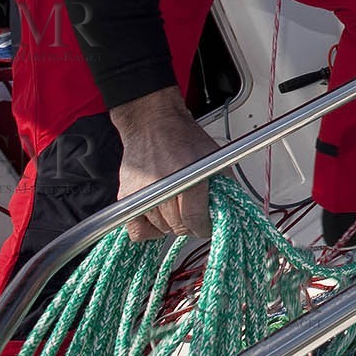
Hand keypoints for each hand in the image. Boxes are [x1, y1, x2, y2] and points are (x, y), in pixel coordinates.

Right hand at [108, 87, 218, 239]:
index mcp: (187, 180)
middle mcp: (162, 190)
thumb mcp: (215, 156)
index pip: (196, 221)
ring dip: (172, 224)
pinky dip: (149, 230)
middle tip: (195, 213)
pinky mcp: (126, 198)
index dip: (205, 226)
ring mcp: (142, 195)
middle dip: (191, 224)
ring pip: (161, 229)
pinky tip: (159, 217)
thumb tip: (229, 209)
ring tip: (177, 205)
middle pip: (180, 227)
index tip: (207, 225)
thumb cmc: (183, 137)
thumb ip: (225, 184)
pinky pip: (137, 231)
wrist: (152, 124)